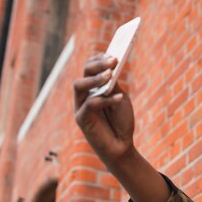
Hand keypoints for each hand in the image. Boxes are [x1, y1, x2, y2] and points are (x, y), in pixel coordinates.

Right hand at [73, 53, 135, 168]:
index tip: (114, 54)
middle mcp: (84, 94)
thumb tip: (111, 66)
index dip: (100, 59)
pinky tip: (118, 98)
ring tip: (110, 75)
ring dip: (95, 78)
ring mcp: (80, 106)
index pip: (91, 67)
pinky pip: (89, 104)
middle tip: (113, 60)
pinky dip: (104, 99)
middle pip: (84, 73)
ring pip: (79, 85)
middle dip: (97, 65)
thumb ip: (113, 84)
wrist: (122, 146)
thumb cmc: (121, 122)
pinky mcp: (81, 119)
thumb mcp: (120, 98)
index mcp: (93, 87)